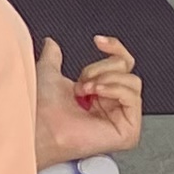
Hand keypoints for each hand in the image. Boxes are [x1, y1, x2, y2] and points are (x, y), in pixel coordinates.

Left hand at [35, 35, 143, 159]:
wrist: (39, 124)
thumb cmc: (41, 106)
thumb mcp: (49, 72)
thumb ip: (53, 57)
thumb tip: (51, 43)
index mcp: (98, 94)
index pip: (121, 65)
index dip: (114, 48)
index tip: (99, 41)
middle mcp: (111, 106)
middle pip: (126, 70)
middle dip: (100, 68)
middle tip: (82, 81)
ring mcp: (121, 120)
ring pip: (132, 82)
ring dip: (105, 79)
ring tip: (86, 89)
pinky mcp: (128, 132)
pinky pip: (133, 99)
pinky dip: (114, 89)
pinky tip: (97, 93)